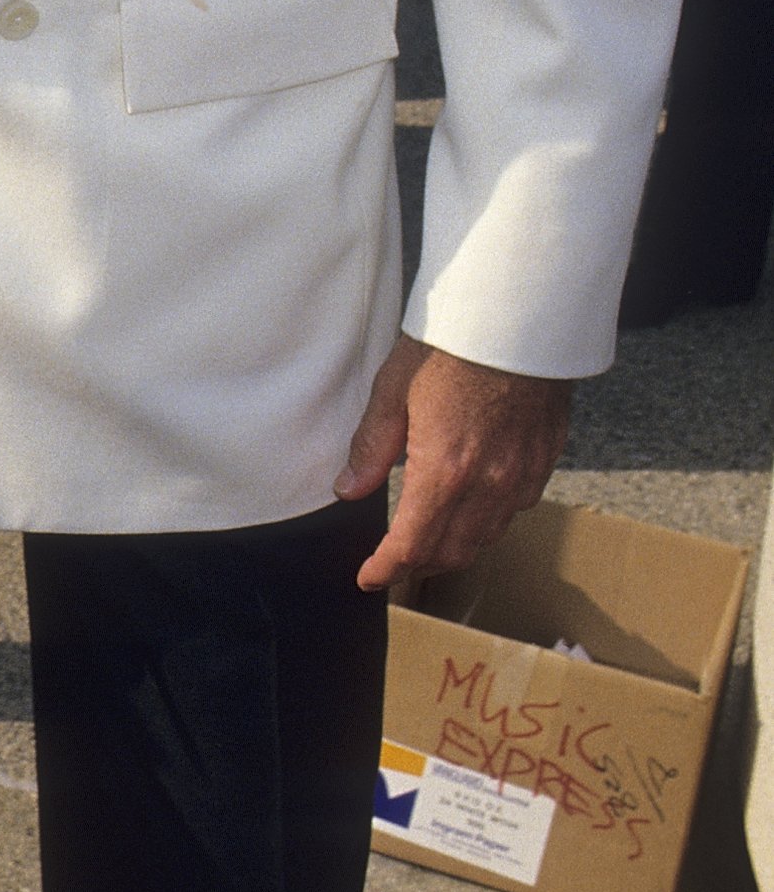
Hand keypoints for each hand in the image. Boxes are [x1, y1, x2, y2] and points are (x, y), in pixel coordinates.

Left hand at [337, 332, 569, 592]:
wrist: (517, 315)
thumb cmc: (450, 344)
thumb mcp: (393, 389)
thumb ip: (372, 448)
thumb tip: (347, 490)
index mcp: (445, 472)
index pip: (412, 545)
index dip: (387, 568)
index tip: (369, 577)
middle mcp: (489, 485)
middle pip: (453, 551)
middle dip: (420, 565)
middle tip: (395, 565)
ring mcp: (523, 475)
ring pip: (488, 536)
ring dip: (456, 549)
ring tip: (430, 546)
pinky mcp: (545, 458)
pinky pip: (516, 508)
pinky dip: (490, 521)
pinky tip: (475, 508)